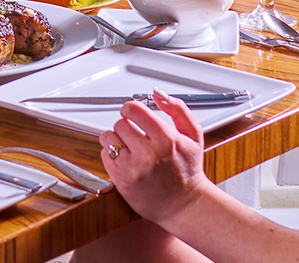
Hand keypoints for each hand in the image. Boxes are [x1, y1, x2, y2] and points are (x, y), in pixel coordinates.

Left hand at [99, 92, 209, 226]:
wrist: (184, 205)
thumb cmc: (188, 169)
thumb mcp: (193, 135)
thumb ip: (178, 109)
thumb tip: (157, 93)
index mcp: (166, 139)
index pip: (134, 110)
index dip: (130, 109)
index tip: (131, 113)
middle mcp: (149, 154)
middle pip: (120, 123)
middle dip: (126, 125)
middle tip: (135, 134)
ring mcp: (133, 169)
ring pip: (108, 138)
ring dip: (116, 139)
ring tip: (129, 147)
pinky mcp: (122, 181)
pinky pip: (104, 156)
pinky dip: (111, 155)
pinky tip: (125, 160)